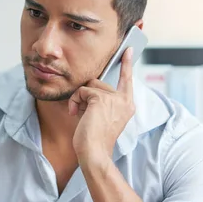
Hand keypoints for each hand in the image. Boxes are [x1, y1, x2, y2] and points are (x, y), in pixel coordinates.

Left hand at [69, 48, 134, 165]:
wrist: (94, 152)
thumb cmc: (94, 139)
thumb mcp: (102, 116)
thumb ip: (101, 101)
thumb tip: (88, 88)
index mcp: (127, 105)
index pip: (127, 79)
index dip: (126, 64)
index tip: (127, 49)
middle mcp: (124, 100)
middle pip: (99, 82)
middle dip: (86, 96)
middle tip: (84, 114)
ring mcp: (114, 98)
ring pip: (89, 86)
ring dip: (80, 99)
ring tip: (80, 115)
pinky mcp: (101, 98)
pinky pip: (81, 91)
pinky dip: (74, 101)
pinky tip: (75, 114)